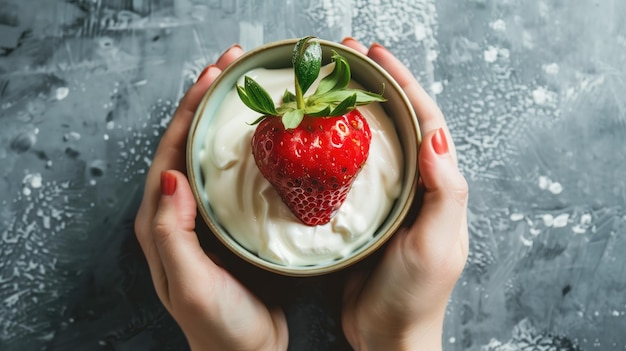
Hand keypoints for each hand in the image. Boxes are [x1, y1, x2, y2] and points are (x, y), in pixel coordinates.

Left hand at [134, 45, 287, 350]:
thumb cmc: (219, 325)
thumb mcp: (191, 283)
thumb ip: (174, 234)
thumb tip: (170, 176)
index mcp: (161, 223)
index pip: (170, 153)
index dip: (189, 111)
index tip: (213, 78)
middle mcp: (178, 213)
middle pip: (188, 143)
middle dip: (206, 102)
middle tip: (233, 66)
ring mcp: (204, 216)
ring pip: (210, 154)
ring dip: (225, 118)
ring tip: (248, 87)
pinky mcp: (228, 222)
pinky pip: (231, 174)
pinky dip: (244, 146)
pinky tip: (264, 134)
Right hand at [340, 38, 468, 350]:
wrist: (387, 335)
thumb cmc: (415, 296)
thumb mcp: (436, 245)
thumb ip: (444, 192)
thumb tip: (435, 135)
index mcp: (439, 187)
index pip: (426, 122)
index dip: (404, 85)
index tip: (377, 57)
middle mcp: (417, 185)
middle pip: (400, 122)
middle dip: (378, 86)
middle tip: (349, 58)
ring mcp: (390, 197)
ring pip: (375, 141)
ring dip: (356, 109)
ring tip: (331, 84)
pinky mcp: (365, 211)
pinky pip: (352, 168)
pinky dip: (338, 144)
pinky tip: (319, 134)